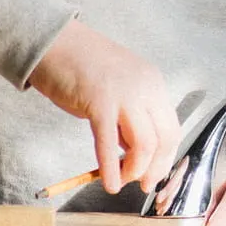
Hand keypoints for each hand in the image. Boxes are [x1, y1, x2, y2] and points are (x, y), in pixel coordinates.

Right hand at [28, 19, 180, 194]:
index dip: (165, 158)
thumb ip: (129, 117)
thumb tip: (133, 152)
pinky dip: (111, 168)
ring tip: (122, 180)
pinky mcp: (99, 102)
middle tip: (142, 184)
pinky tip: (110, 183)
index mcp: (152, 82)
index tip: (154, 176)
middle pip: (164, 138)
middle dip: (155, 168)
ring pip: (145, 144)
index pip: (171, 128)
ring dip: (136, 170)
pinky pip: (109, 143)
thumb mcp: (118, 89)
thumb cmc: (81, 66)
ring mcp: (124, 93)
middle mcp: (145, 86)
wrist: (54, 41)